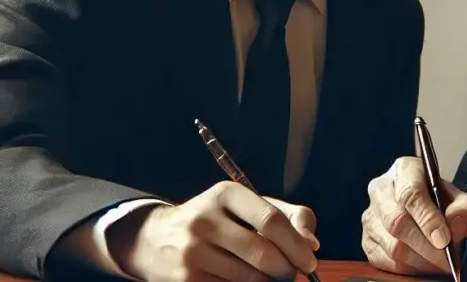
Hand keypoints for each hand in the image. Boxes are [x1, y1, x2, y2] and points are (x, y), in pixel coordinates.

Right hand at [115, 181, 320, 281]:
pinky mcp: (186, 280)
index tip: (310, 260)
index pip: (271, 220)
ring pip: (250, 278)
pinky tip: (246, 281)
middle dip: (287, 269)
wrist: (155, 239)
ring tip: (270, 277)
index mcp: (225, 193)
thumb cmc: (215, 221)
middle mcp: (205, 219)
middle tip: (293, 274)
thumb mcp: (245, 206)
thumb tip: (311, 243)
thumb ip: (286, 216)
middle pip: (263, 253)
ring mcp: (192, 251)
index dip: (297, 244)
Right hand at [361, 156, 466, 273]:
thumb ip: (464, 210)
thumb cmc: (441, 201)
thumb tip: (453, 228)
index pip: (410, 193)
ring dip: (420, 261)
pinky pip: (386, 262)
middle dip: (425, 246)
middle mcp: (381, 189)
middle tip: (447, 260)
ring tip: (440, 263)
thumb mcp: (460, 199)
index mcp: (404, 170)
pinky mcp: (367, 241)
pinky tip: (424, 265)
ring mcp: (370, 216)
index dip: (427, 219)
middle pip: (396, 222)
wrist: (428, 210)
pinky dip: (409, 269)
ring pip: (391, 246)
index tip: (444, 239)